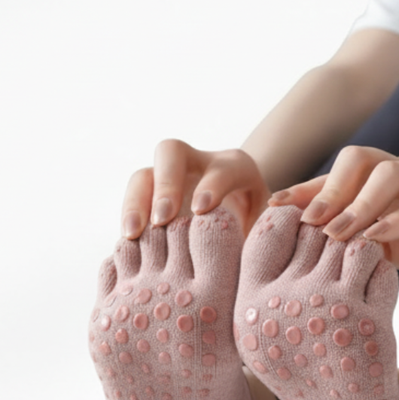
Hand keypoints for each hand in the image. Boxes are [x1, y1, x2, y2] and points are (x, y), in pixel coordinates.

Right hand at [120, 139, 269, 238]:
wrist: (240, 242)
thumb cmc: (260, 239)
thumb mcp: (270, 232)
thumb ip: (268, 233)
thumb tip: (270, 238)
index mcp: (235, 168)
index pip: (222, 167)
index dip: (212, 185)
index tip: (202, 211)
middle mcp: (197, 166)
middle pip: (172, 152)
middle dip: (166, 183)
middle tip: (162, 219)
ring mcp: (168, 182)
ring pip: (143, 176)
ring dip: (135, 202)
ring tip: (133, 234)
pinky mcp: (149, 203)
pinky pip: (130, 204)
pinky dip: (127, 222)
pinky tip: (128, 247)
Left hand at [266, 145, 398, 270]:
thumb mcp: (393, 243)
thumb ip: (358, 243)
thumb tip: (310, 260)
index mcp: (384, 181)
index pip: (337, 176)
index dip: (303, 189)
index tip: (272, 209)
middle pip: (357, 159)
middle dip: (326, 187)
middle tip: (304, 222)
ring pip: (389, 174)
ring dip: (357, 202)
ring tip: (335, 233)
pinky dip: (397, 219)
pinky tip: (377, 238)